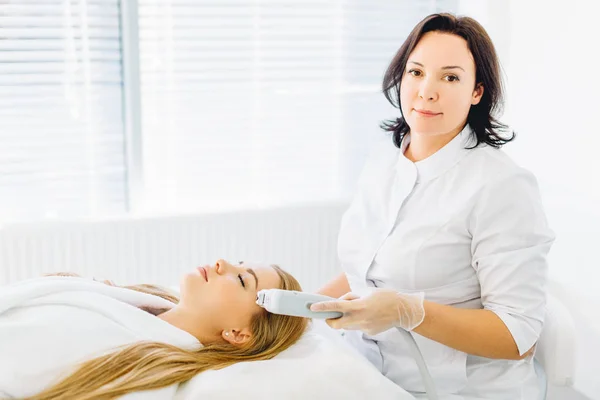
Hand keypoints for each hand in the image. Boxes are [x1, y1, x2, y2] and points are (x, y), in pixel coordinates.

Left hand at [310, 288, 425, 335]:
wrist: (404, 310)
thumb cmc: (387, 297)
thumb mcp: (367, 292)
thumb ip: (353, 298)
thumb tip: (342, 302)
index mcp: (359, 306)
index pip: (336, 307)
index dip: (323, 307)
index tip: (312, 307)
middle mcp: (360, 319)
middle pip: (336, 325)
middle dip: (330, 321)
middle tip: (329, 315)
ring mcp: (365, 327)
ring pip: (347, 326)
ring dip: (346, 319)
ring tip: (358, 310)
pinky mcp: (370, 332)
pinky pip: (358, 327)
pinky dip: (358, 321)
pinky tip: (369, 315)